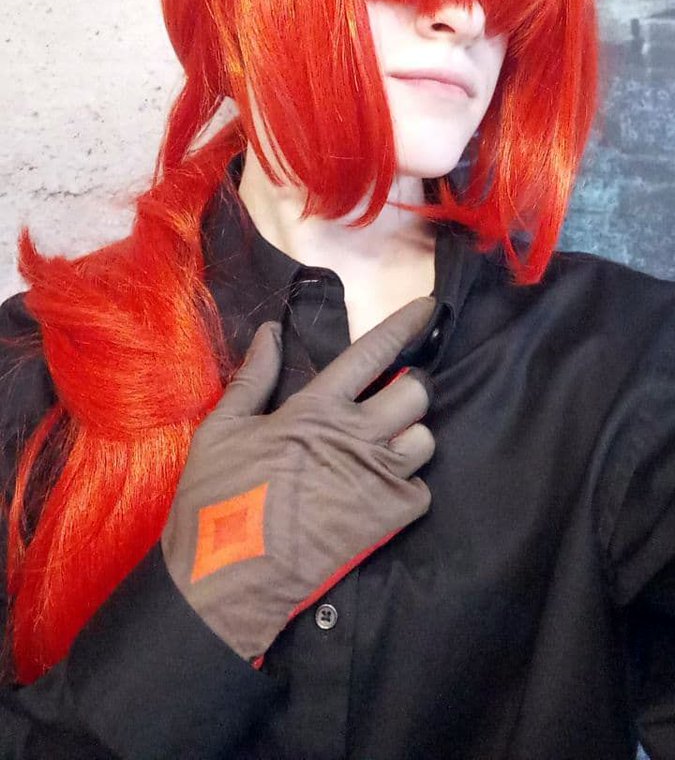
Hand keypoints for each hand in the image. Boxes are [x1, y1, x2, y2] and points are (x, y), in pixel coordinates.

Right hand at [161, 296, 436, 662]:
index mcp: (316, 409)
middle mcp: (355, 437)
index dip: (405, 324)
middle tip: (386, 403)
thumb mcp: (223, 429)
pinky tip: (378, 492)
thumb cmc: (216, 499)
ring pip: (425, 441)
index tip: (427, 308)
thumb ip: (254, 377)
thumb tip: (270, 331)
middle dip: (407, 393)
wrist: (226, 578)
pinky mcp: (385, 521)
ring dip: (408, 440)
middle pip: (417, 395)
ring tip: (382, 449)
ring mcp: (375, 480)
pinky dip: (406, 488)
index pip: (375, 352)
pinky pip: (421, 491)